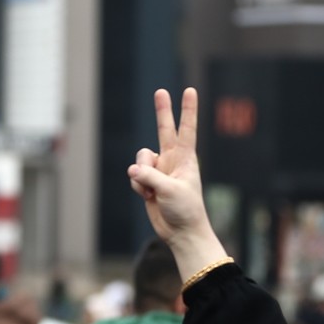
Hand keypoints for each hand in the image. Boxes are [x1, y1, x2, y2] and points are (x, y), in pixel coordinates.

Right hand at [127, 89, 224, 268]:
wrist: (181, 232)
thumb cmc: (185, 209)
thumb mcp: (170, 190)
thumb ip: (150, 176)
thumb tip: (133, 170)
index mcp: (185, 158)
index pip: (187, 129)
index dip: (188, 110)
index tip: (190, 90)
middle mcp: (172, 160)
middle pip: (164, 130)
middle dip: (162, 111)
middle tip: (161, 91)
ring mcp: (159, 170)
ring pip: (140, 159)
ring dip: (141, 174)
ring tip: (152, 190)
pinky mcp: (148, 182)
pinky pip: (134, 176)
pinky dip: (137, 186)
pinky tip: (148, 197)